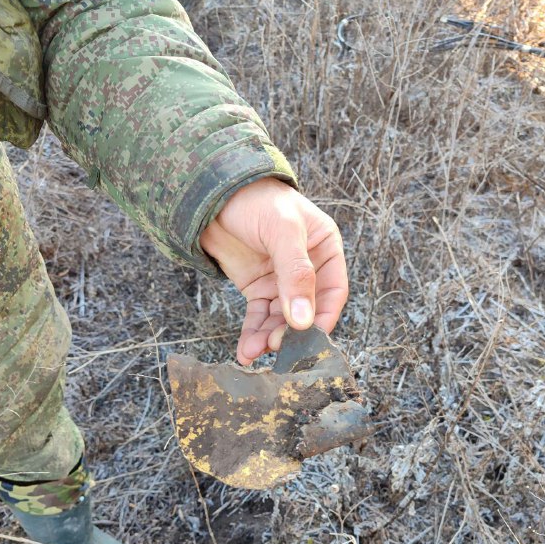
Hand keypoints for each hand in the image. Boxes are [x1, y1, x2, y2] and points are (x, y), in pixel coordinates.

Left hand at [199, 178, 347, 365]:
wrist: (212, 193)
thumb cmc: (256, 200)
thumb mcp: (282, 231)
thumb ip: (295, 274)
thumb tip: (303, 320)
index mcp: (325, 249)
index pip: (333, 291)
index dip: (323, 317)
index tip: (310, 339)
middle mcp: (307, 268)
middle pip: (306, 310)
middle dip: (290, 332)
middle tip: (275, 347)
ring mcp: (281, 281)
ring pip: (280, 319)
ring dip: (268, 337)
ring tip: (254, 351)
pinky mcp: (257, 289)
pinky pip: (259, 317)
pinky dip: (252, 334)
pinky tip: (245, 350)